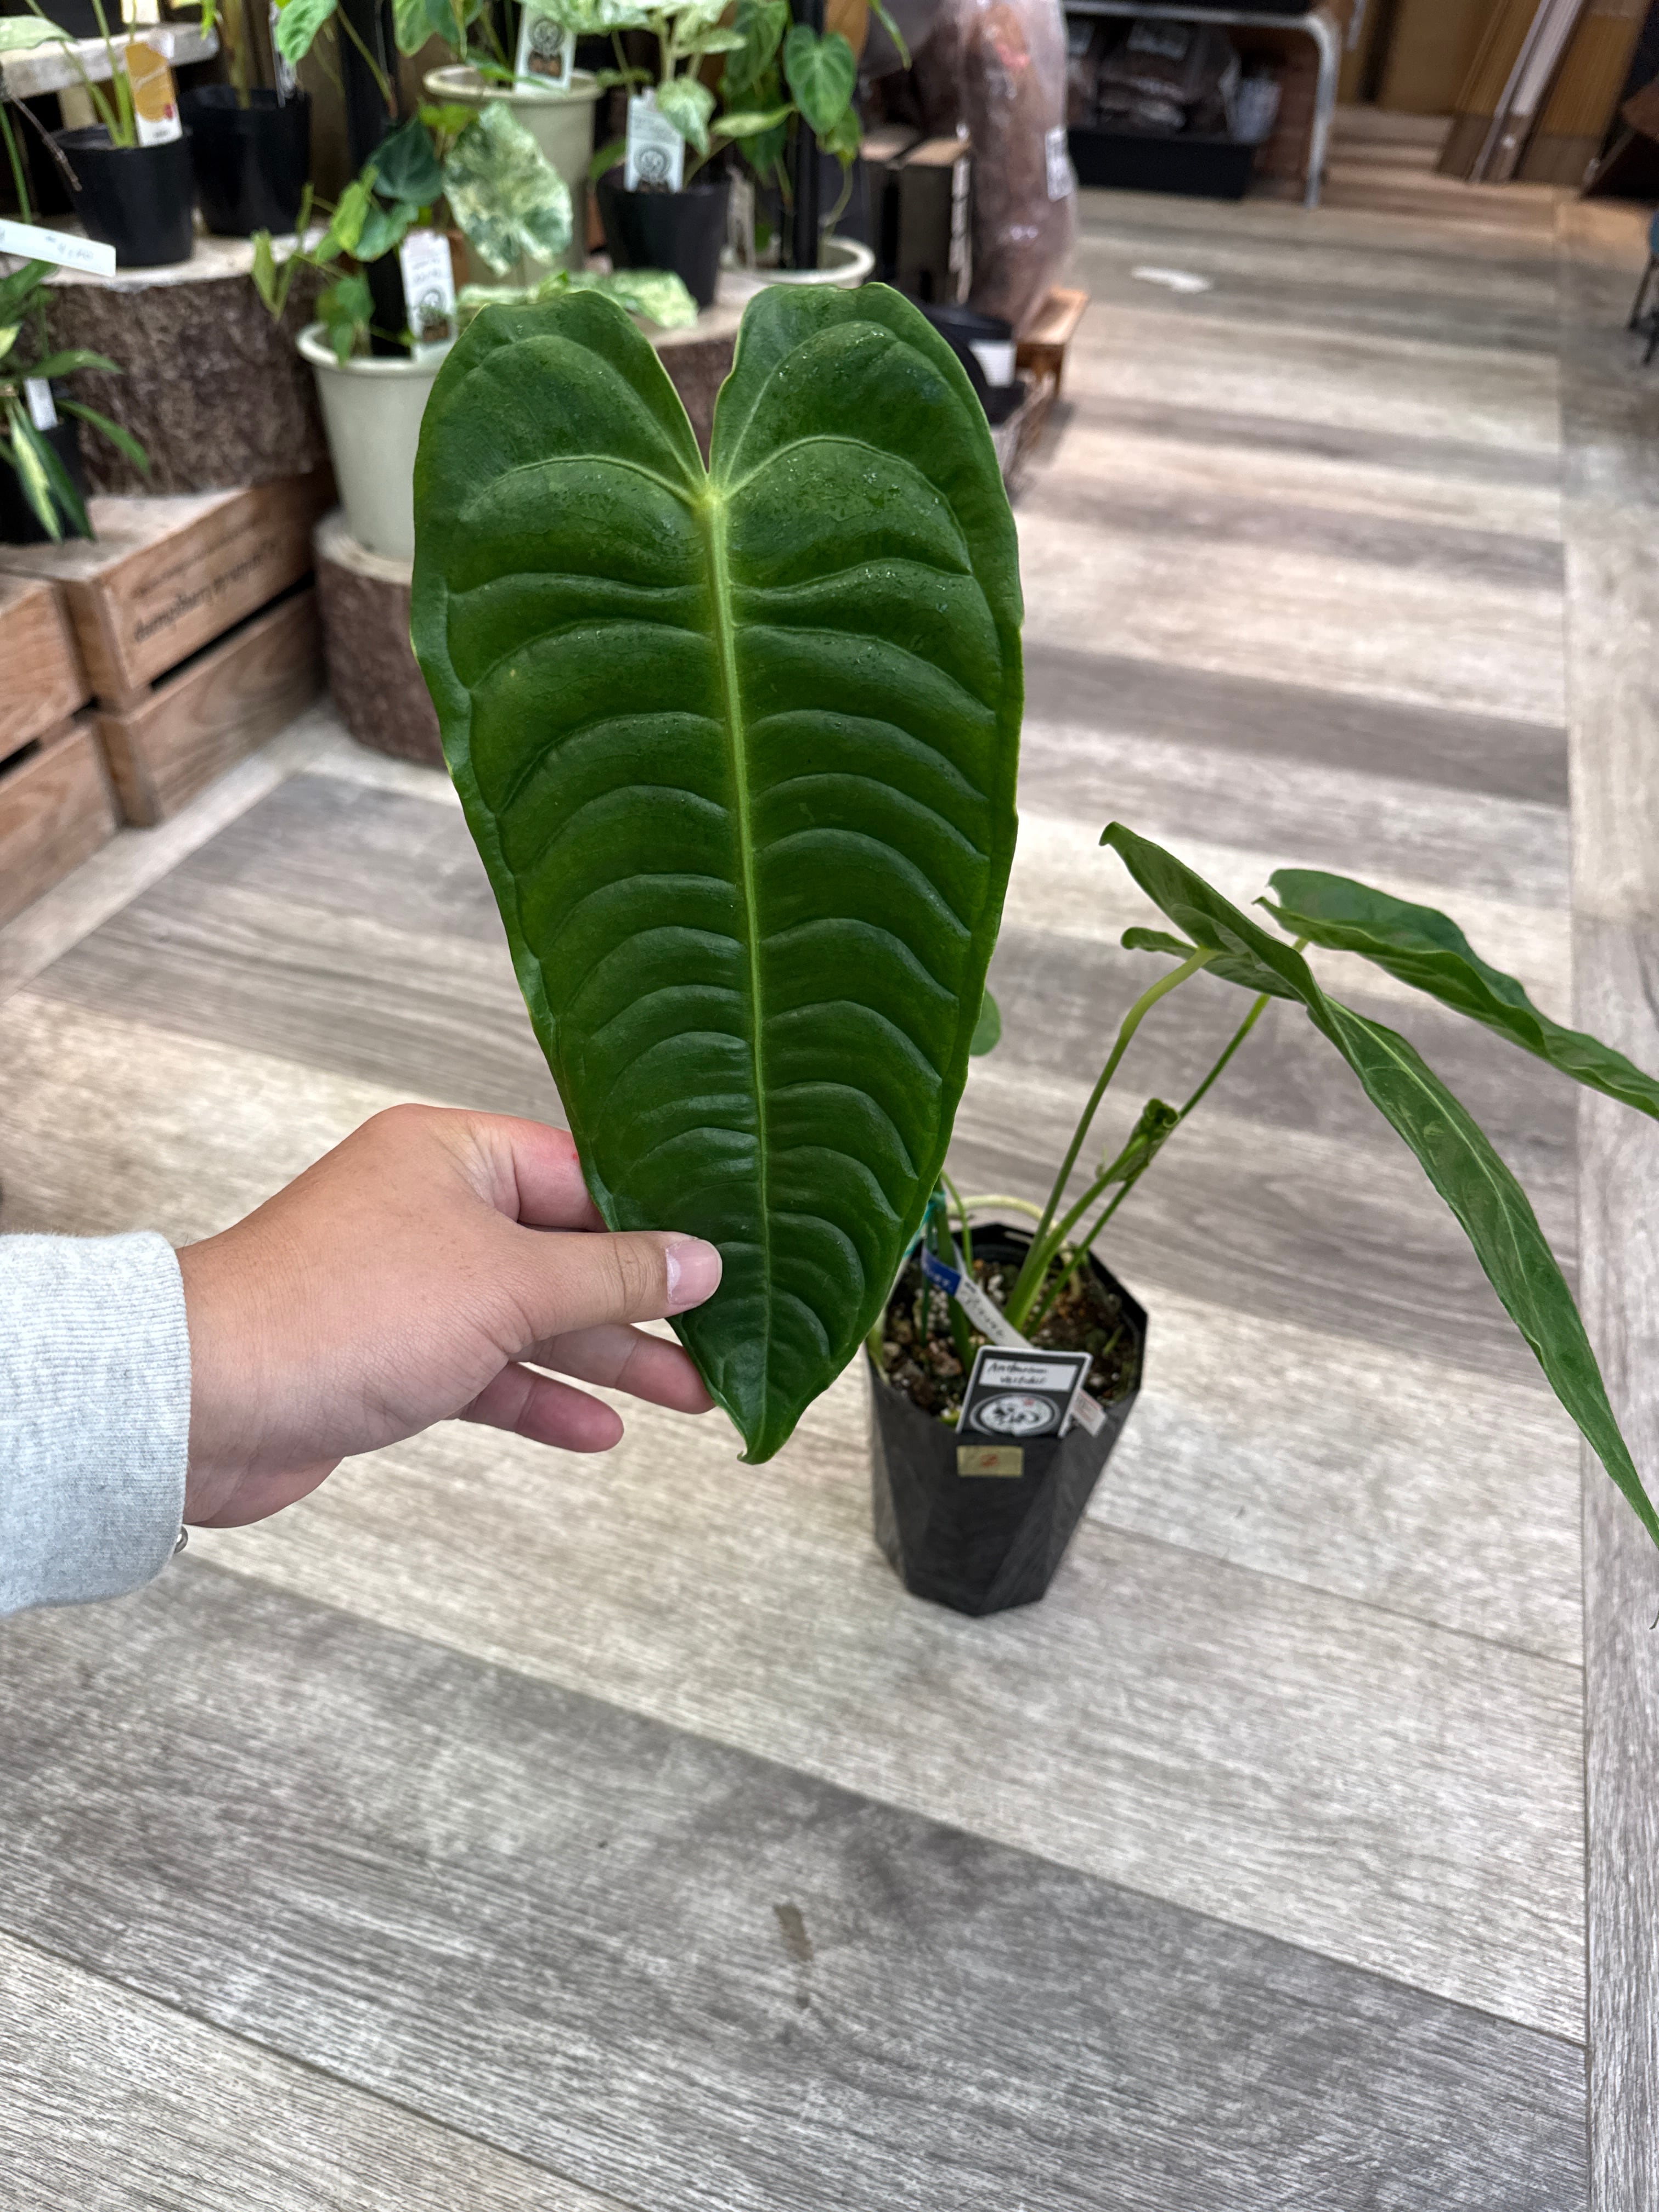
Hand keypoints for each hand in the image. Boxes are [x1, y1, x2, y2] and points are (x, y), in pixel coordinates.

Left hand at [176, 1106, 721, 1528]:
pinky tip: (598, 1430)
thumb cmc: (341, 1314)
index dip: (656, 1220)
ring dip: (607, 1358)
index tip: (725, 1259)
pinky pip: (488, 1370)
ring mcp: (411, 1285)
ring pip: (533, 1317)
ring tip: (691, 1396)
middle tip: (722, 1341)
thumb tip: (701, 1261)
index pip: (583, 1173)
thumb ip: (612, 1274)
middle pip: (565, 1249)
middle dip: (643, 1303)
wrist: (205, 1404)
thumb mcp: (507, 1283)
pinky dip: (540, 1398)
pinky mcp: (391, 1357)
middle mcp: (431, 1208)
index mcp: (453, 1155)